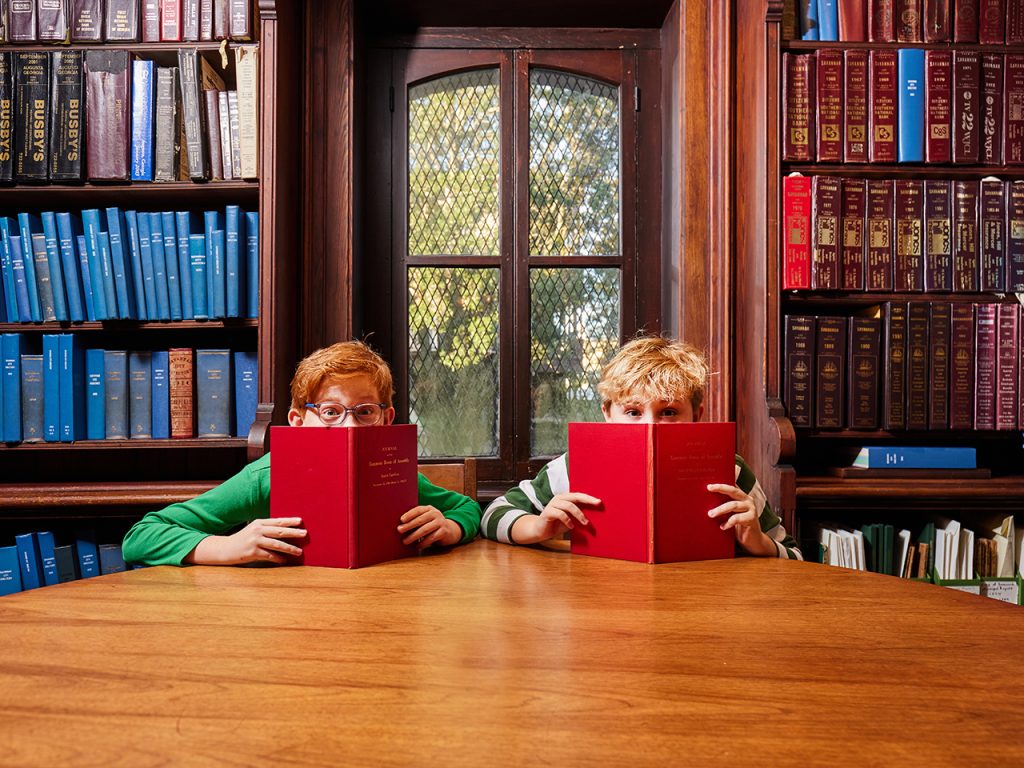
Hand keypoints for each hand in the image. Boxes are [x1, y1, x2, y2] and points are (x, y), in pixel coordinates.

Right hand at [186, 517, 305, 564]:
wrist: (225, 549)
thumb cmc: (243, 539)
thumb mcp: (254, 530)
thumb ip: (268, 529)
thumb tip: (287, 531)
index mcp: (259, 523)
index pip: (277, 521)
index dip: (289, 521)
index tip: (301, 521)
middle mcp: (257, 530)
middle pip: (279, 531)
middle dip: (293, 532)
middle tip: (305, 534)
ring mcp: (254, 541)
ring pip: (276, 544)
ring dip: (289, 548)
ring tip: (299, 552)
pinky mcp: (252, 552)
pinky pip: (269, 556)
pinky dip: (278, 559)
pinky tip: (284, 561)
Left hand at [397, 506, 461, 549]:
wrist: (450, 530)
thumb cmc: (432, 525)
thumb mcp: (426, 519)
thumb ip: (416, 519)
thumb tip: (400, 526)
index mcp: (429, 509)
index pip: (418, 510)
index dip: (409, 514)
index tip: (401, 520)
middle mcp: (435, 514)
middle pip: (420, 520)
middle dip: (409, 525)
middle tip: (399, 530)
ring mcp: (441, 522)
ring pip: (425, 529)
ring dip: (414, 536)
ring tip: (405, 541)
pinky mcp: (444, 532)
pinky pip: (432, 538)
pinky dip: (423, 543)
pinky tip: (417, 546)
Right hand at [510, 492, 599, 544]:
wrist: (540, 531)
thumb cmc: (557, 524)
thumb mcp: (571, 520)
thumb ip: (579, 516)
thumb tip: (595, 516)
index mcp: (565, 498)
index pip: (579, 495)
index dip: (589, 498)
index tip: (600, 502)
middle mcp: (559, 498)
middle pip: (575, 496)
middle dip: (587, 500)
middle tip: (597, 504)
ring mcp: (553, 504)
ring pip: (569, 505)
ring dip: (579, 515)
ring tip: (585, 523)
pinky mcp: (547, 512)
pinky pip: (560, 514)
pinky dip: (568, 520)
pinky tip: (571, 527)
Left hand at [706, 484, 776, 556]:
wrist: (753, 540)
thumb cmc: (739, 525)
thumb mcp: (731, 514)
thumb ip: (725, 507)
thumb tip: (705, 504)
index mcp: (742, 497)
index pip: (731, 488)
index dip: (721, 485)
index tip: (709, 486)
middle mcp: (748, 500)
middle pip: (734, 491)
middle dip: (720, 489)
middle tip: (709, 489)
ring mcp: (751, 509)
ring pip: (733, 505)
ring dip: (720, 509)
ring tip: (710, 514)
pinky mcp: (752, 518)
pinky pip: (737, 518)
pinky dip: (728, 522)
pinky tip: (722, 527)